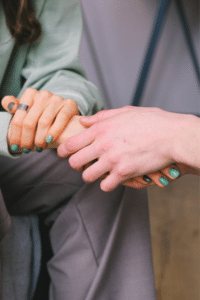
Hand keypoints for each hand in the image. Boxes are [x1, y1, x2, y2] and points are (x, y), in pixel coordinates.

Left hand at [2, 88, 78, 152]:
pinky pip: (61, 119)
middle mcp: (43, 94)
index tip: (15, 147)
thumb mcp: (27, 109)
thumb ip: (15, 106)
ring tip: (39, 148)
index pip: (18, 117)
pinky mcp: (69, 104)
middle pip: (29, 122)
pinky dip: (54, 132)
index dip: (15, 134)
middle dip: (26, 139)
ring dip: (40, 139)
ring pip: (44, 122)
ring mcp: (57, 99)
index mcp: (30, 94)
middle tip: (27, 150)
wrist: (65, 112)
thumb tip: (9, 105)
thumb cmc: (42, 114)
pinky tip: (49, 141)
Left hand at [57, 106, 197, 190]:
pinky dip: (107, 183)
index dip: (62, 151)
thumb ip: (101, 117)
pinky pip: (105, 186)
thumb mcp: (125, 112)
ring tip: (98, 171)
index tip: (63, 154)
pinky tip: (113, 178)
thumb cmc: (151, 121)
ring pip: (87, 176)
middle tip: (82, 164)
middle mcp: (103, 144)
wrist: (172, 135)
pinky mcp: (124, 173)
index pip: (70, 143)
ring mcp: (112, 160)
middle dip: (75, 164)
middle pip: (74, 162)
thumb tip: (83, 121)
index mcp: (101, 129)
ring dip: (91, 175)